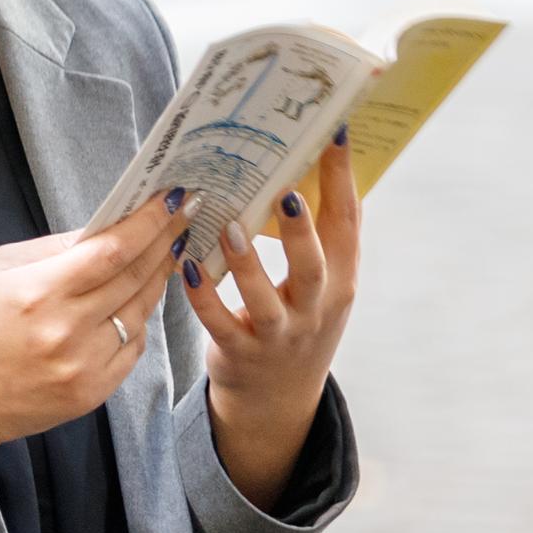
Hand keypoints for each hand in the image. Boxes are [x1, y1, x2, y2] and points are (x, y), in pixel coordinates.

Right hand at [0, 193, 184, 467]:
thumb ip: (53, 248)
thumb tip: (105, 227)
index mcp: (39, 291)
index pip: (111, 250)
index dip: (148, 223)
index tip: (171, 200)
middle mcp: (66, 329)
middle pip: (135, 277)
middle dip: (165, 243)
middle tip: (183, 219)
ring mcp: (83, 364)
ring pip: (141, 312)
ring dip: (159, 279)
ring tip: (167, 255)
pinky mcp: (92, 392)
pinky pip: (133, 347)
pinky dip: (140, 321)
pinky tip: (139, 302)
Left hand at [196, 131, 362, 507]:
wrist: (278, 398)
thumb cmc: (298, 319)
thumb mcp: (322, 283)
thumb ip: (320, 235)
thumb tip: (309, 160)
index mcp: (340, 280)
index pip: (348, 226)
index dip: (343, 180)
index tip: (335, 134)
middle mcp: (315, 309)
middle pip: (314, 268)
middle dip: (301, 232)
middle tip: (285, 192)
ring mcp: (278, 335)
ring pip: (264, 300)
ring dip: (247, 263)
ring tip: (229, 227)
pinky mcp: (239, 352)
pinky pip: (218, 323)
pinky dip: (202, 296)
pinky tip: (185, 266)